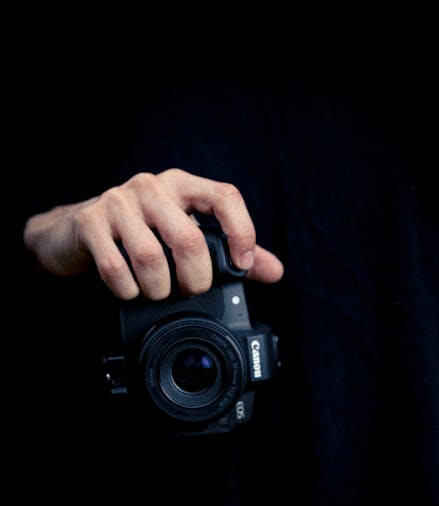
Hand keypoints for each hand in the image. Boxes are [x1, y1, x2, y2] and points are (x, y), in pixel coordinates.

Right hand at [23, 168, 283, 299]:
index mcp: (182, 186)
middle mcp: (152, 186)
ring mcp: (118, 202)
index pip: (225, 197)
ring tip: (157, 294)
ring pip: (151, 258)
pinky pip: (116, 268)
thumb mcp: (184, 235)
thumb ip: (229, 252)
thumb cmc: (138, 233)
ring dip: (159, 290)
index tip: (240, 265)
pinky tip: (130, 291)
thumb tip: (274, 271)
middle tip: (189, 291)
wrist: (72, 231)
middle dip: (195, 279)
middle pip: (188, 239)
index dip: (241, 233)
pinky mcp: (90, 222)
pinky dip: (128, 291)